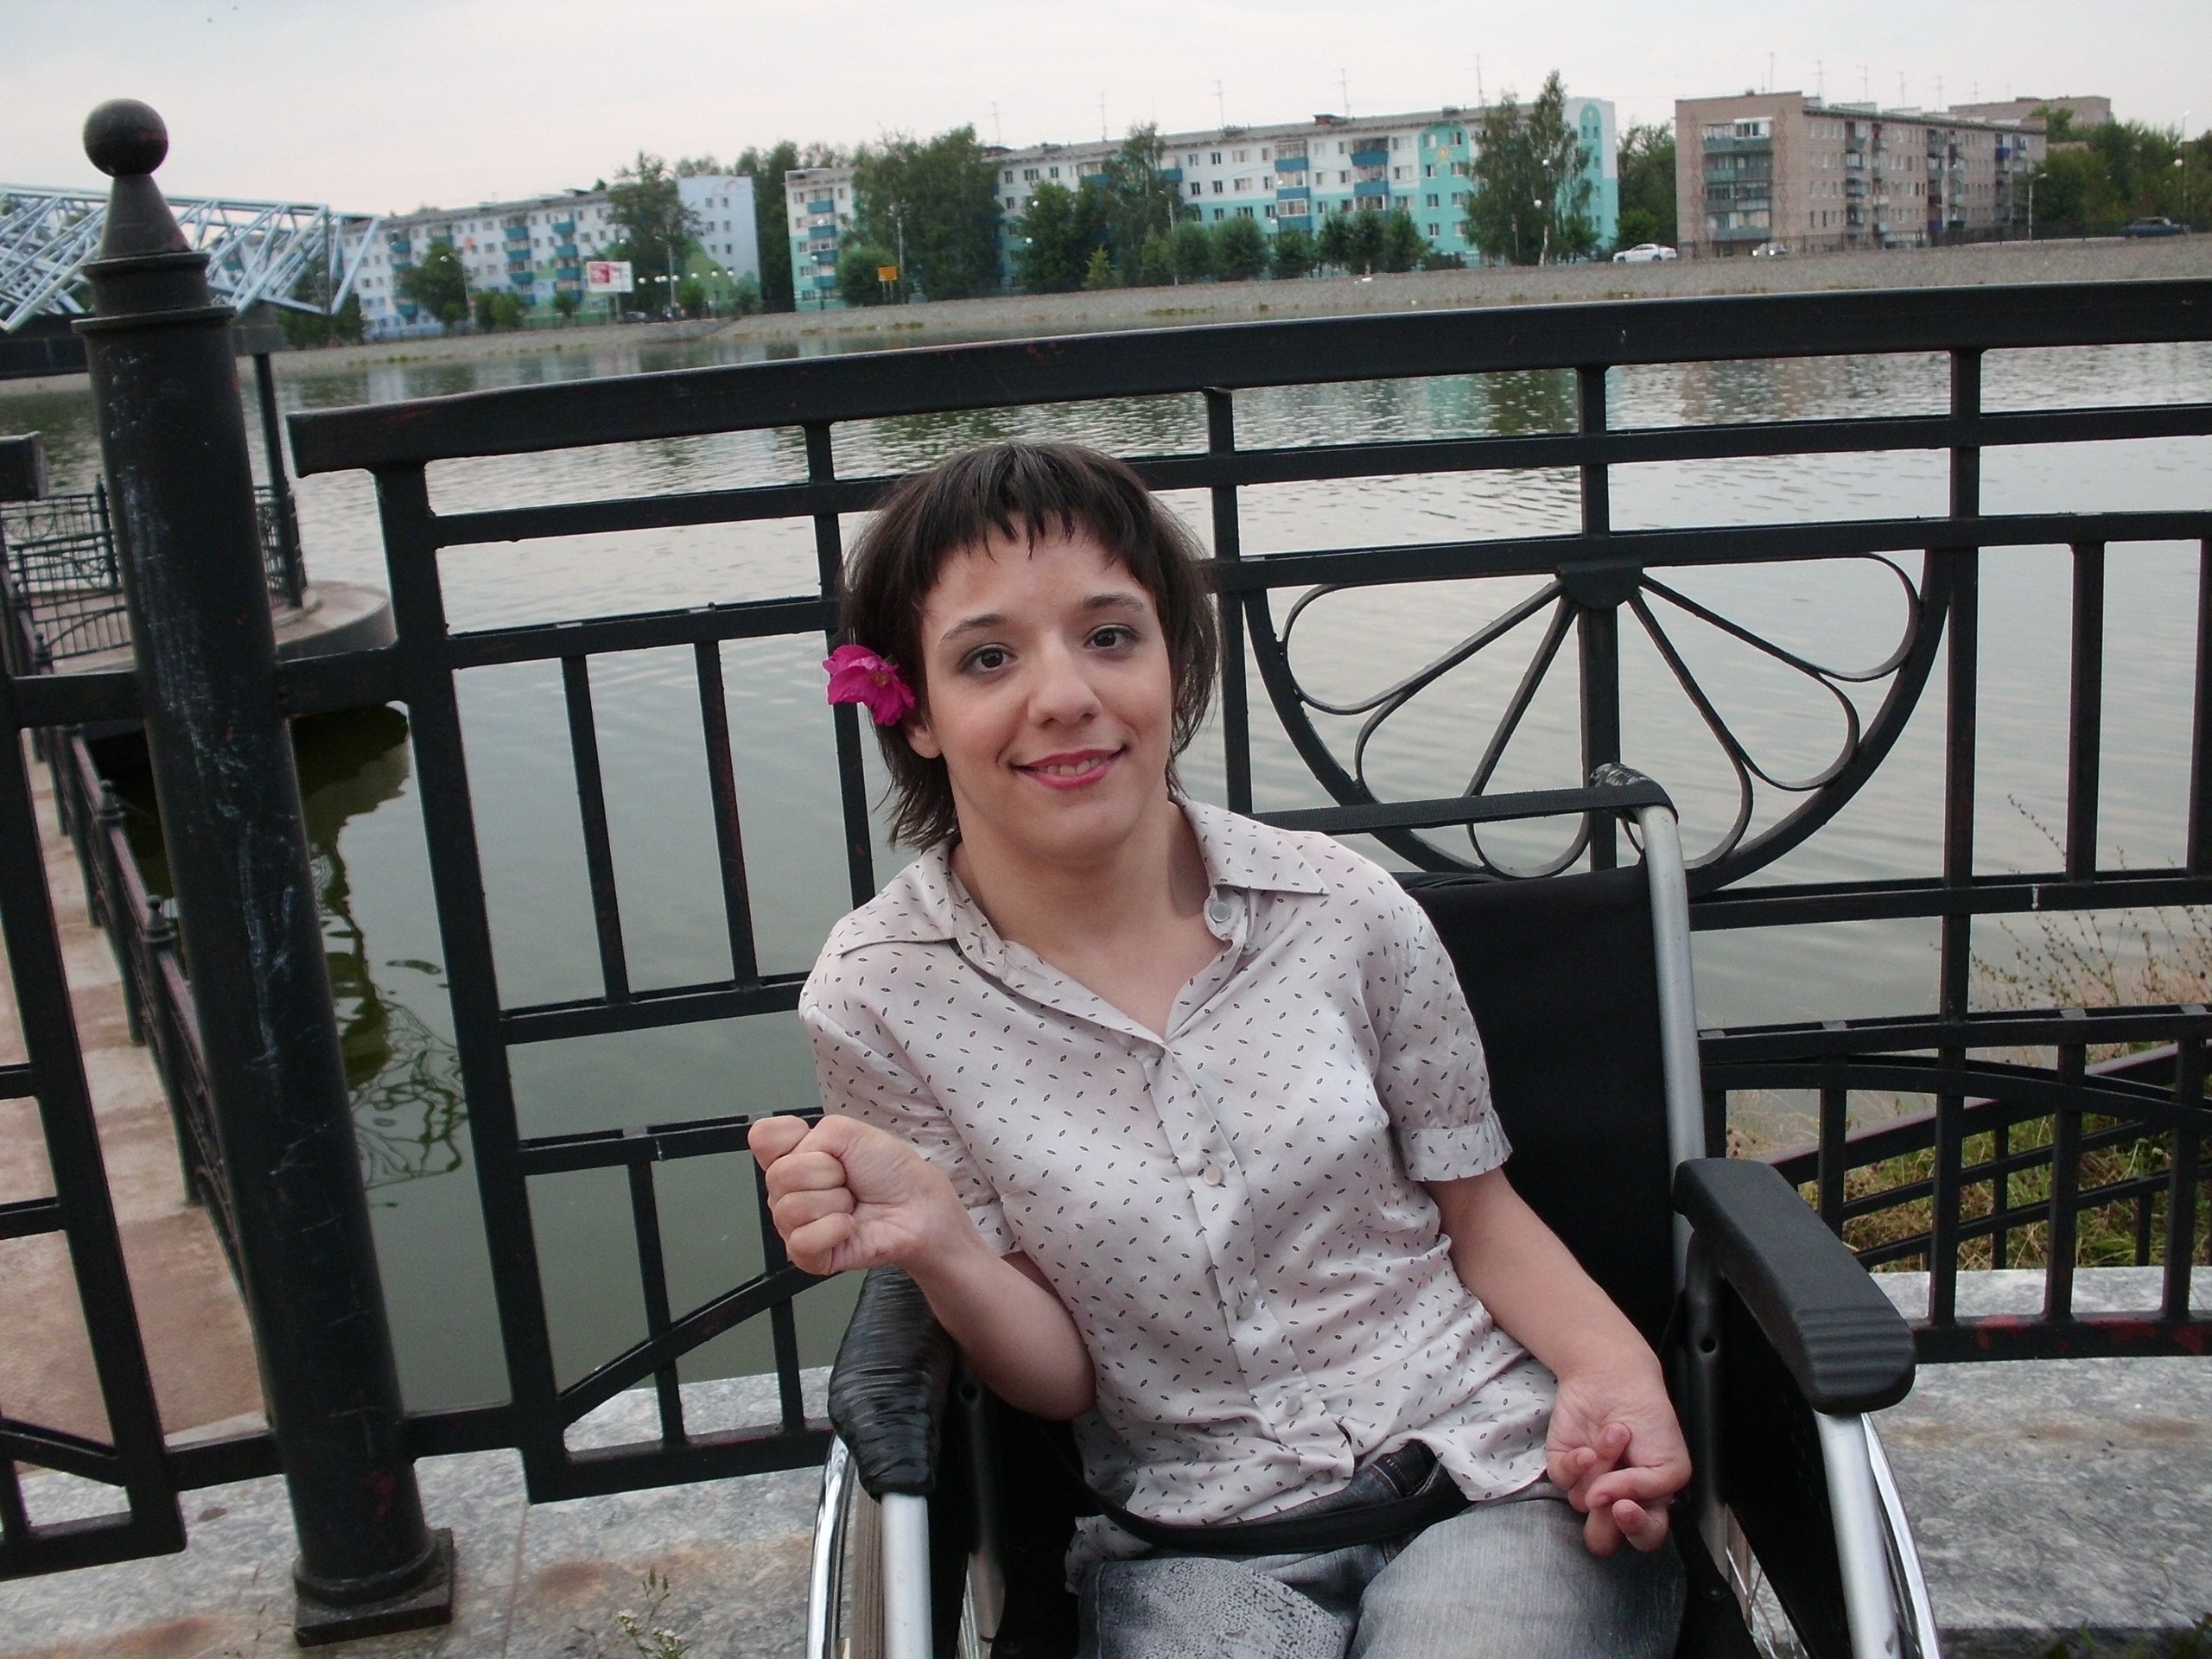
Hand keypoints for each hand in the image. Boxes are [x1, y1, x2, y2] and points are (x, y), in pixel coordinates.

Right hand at [748, 1114, 965, 1276]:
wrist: (915, 1204)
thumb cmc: (888, 1170)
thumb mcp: (851, 1132)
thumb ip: (812, 1133)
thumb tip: (792, 1158)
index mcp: (794, 1156)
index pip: (762, 1138)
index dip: (791, 1139)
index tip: (825, 1147)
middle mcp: (787, 1190)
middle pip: (778, 1175)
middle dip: (826, 1172)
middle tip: (848, 1180)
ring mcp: (794, 1224)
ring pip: (789, 1208)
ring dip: (834, 1202)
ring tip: (851, 1204)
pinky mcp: (808, 1255)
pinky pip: (801, 1241)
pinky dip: (833, 1229)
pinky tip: (848, 1225)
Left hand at [1545, 1358, 1691, 1556]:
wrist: (1616, 1378)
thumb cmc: (1649, 1418)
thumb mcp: (1670, 1462)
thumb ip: (1648, 1491)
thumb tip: (1606, 1501)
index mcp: (1647, 1503)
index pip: (1643, 1538)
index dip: (1635, 1531)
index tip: (1626, 1508)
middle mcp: (1615, 1499)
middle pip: (1604, 1538)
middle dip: (1606, 1518)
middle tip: (1614, 1493)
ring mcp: (1588, 1483)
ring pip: (1583, 1502)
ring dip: (1602, 1467)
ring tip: (1616, 1435)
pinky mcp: (1563, 1466)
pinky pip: (1563, 1480)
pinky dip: (1576, 1464)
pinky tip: (1588, 1447)